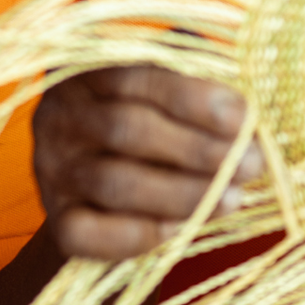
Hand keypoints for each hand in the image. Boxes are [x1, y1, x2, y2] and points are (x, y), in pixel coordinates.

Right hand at [32, 65, 259, 260]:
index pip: (140, 77)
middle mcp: (60, 117)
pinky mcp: (56, 220)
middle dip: (198, 149)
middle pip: (128, 129)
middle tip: (252, 164)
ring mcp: (52, 170)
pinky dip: (141, 233)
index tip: (244, 118)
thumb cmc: (154, 128)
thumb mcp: (169, 96)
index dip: (194, 99)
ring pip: (116, 182)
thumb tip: (247, 112)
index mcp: (88, 72)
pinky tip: (182, 228)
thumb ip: (199, 91)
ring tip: (234, 197)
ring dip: (183, 193)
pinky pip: (91, 233)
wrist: (106, 194)